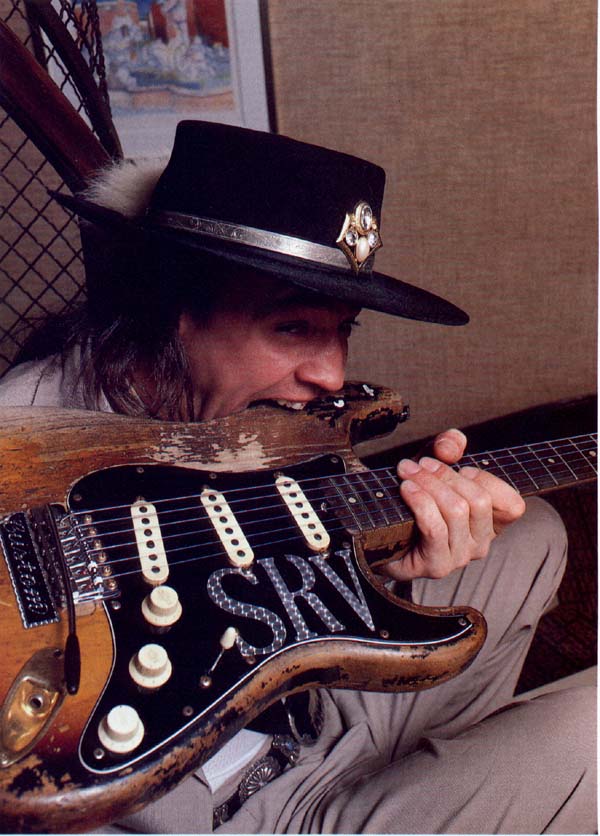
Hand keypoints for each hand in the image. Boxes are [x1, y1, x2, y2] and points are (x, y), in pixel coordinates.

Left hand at [383, 429, 525, 581]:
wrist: (381, 535)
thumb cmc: (413, 500)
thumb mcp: (432, 466)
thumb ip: (446, 447)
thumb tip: (453, 445)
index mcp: (490, 523)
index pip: (512, 504)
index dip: (485, 479)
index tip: (459, 468)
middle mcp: (480, 543)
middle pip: (479, 500)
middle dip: (446, 475)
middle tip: (420, 464)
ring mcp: (460, 557)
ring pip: (456, 510)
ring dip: (428, 484)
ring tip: (407, 473)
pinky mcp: (437, 565)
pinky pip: (434, 527)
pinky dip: (420, 501)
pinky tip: (406, 489)